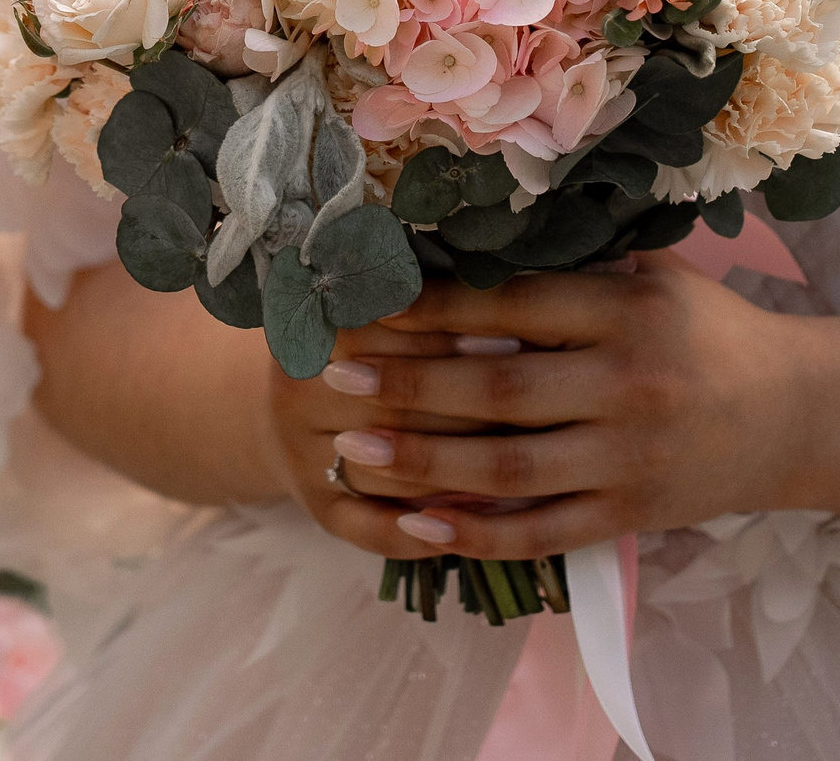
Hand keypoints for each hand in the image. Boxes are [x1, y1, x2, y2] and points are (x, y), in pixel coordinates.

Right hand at [263, 318, 523, 556]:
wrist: (303, 395)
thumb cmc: (368, 340)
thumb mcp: (385, 310)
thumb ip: (435, 306)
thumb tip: (513, 305)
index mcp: (315, 331)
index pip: (395, 337)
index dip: (460, 339)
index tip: (522, 337)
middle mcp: (296, 395)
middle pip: (395, 410)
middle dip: (474, 412)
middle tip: (543, 409)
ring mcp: (303, 458)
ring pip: (391, 475)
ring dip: (460, 478)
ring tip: (530, 470)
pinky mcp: (319, 509)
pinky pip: (375, 531)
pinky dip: (427, 534)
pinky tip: (480, 526)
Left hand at [274, 252, 829, 561]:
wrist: (796, 414)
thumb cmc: (706, 331)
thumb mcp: (653, 277)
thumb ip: (572, 267)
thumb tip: (460, 244)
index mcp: (627, 312)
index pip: (513, 307)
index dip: (433, 308)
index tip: (367, 305)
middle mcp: (627, 386)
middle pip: (497, 392)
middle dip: (407, 386)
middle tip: (335, 379)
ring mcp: (627, 459)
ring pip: (506, 469)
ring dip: (421, 461)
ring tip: (351, 451)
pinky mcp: (628, 515)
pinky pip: (539, 532)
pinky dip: (474, 534)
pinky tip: (415, 525)